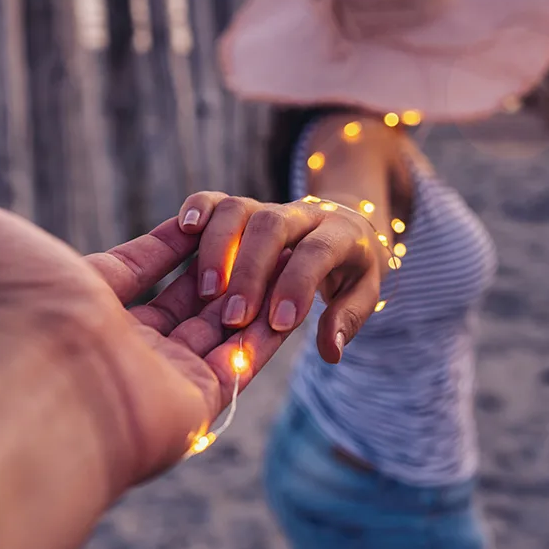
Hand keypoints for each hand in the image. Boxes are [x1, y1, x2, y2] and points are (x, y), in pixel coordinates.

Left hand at [0, 109, 289, 488]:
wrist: (31, 377)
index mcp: (68, 301)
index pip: (135, 267)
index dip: (170, 240)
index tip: (201, 213)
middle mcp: (110, 345)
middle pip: (179, 298)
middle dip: (215, 264)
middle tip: (252, 227)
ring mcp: (153, 378)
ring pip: (217, 326)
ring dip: (246, 290)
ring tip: (277, 253)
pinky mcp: (195, 405)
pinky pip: (244, 361)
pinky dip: (265, 329)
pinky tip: (283, 293)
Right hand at [177, 192, 383, 362]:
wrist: (345, 223)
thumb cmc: (351, 266)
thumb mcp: (363, 292)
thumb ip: (347, 318)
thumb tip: (331, 350)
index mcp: (339, 233)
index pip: (316, 252)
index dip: (296, 285)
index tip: (278, 325)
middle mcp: (301, 213)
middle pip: (271, 226)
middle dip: (250, 272)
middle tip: (234, 318)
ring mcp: (268, 206)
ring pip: (239, 209)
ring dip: (218, 249)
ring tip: (208, 292)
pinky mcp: (241, 207)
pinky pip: (215, 198)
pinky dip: (198, 209)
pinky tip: (185, 230)